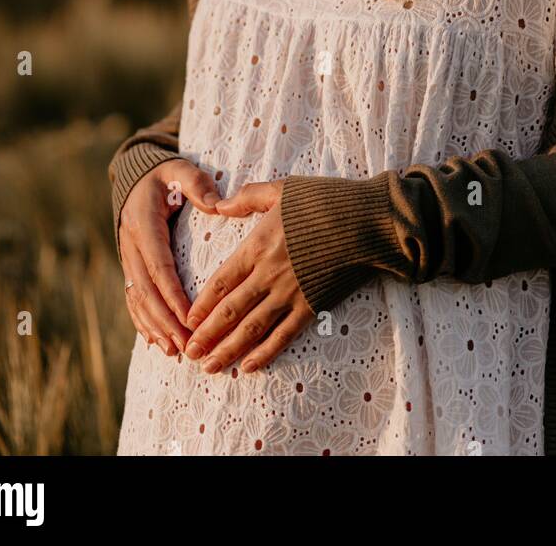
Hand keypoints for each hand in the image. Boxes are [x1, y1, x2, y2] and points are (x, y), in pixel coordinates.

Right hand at [119, 158, 220, 355]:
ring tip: (174, 351)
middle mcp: (131, 247)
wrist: (135, 177)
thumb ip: (196, 184)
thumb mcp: (179, 171)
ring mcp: (128, 259)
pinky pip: (134, 299)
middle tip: (186, 346)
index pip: (158, 267)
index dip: (172, 295)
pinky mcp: (130, 268)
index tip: (189, 319)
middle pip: (146, 292)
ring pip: (138, 300)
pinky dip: (143, 322)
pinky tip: (156, 342)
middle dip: (165, 321)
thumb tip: (216, 204)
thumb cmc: (165, 176)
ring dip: (155, 327)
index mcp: (144, 226)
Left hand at [183, 179, 312, 373]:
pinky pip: (284, 335)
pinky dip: (265, 353)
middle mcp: (269, 275)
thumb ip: (248, 198)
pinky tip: (250, 366)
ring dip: (228, 349)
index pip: (221, 282)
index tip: (187, 320)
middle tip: (189, 353)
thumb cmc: (326, 200)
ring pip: (252, 328)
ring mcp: (290, 293)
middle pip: (230, 311)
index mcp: (258, 246)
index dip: (201, 304)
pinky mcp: (312, 306)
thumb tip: (219, 205)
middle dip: (207, 334)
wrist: (368, 221)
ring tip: (210, 366)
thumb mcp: (282, 189)